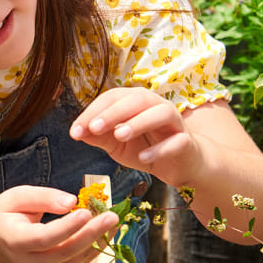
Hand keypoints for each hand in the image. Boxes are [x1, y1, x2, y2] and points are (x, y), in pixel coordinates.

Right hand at [0, 185, 119, 262]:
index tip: (86, 212)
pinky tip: (106, 232)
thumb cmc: (8, 215)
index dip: (67, 227)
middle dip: (91, 234)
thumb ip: (42, 198)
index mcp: (15, 241)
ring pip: (76, 259)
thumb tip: (71, 202)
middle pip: (65, 251)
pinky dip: (96, 247)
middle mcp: (29, 262)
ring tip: (114, 221)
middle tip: (112, 216)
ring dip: (98, 241)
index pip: (44, 238)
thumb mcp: (15, 198)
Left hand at [69, 86, 202, 186]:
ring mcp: (174, 122)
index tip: (75, 130)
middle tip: (94, 128)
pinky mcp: (187, 142)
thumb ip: (97, 137)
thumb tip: (76, 132)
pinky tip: (142, 157)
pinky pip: (176, 141)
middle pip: (137, 100)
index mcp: (136, 102)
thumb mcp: (116, 144)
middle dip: (113, 113)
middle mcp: (156, 106)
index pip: (113, 98)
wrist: (178, 165)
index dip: (93, 111)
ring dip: (138, 123)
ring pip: (160, 113)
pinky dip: (159, 149)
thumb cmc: (145, 148)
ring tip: (119, 135)